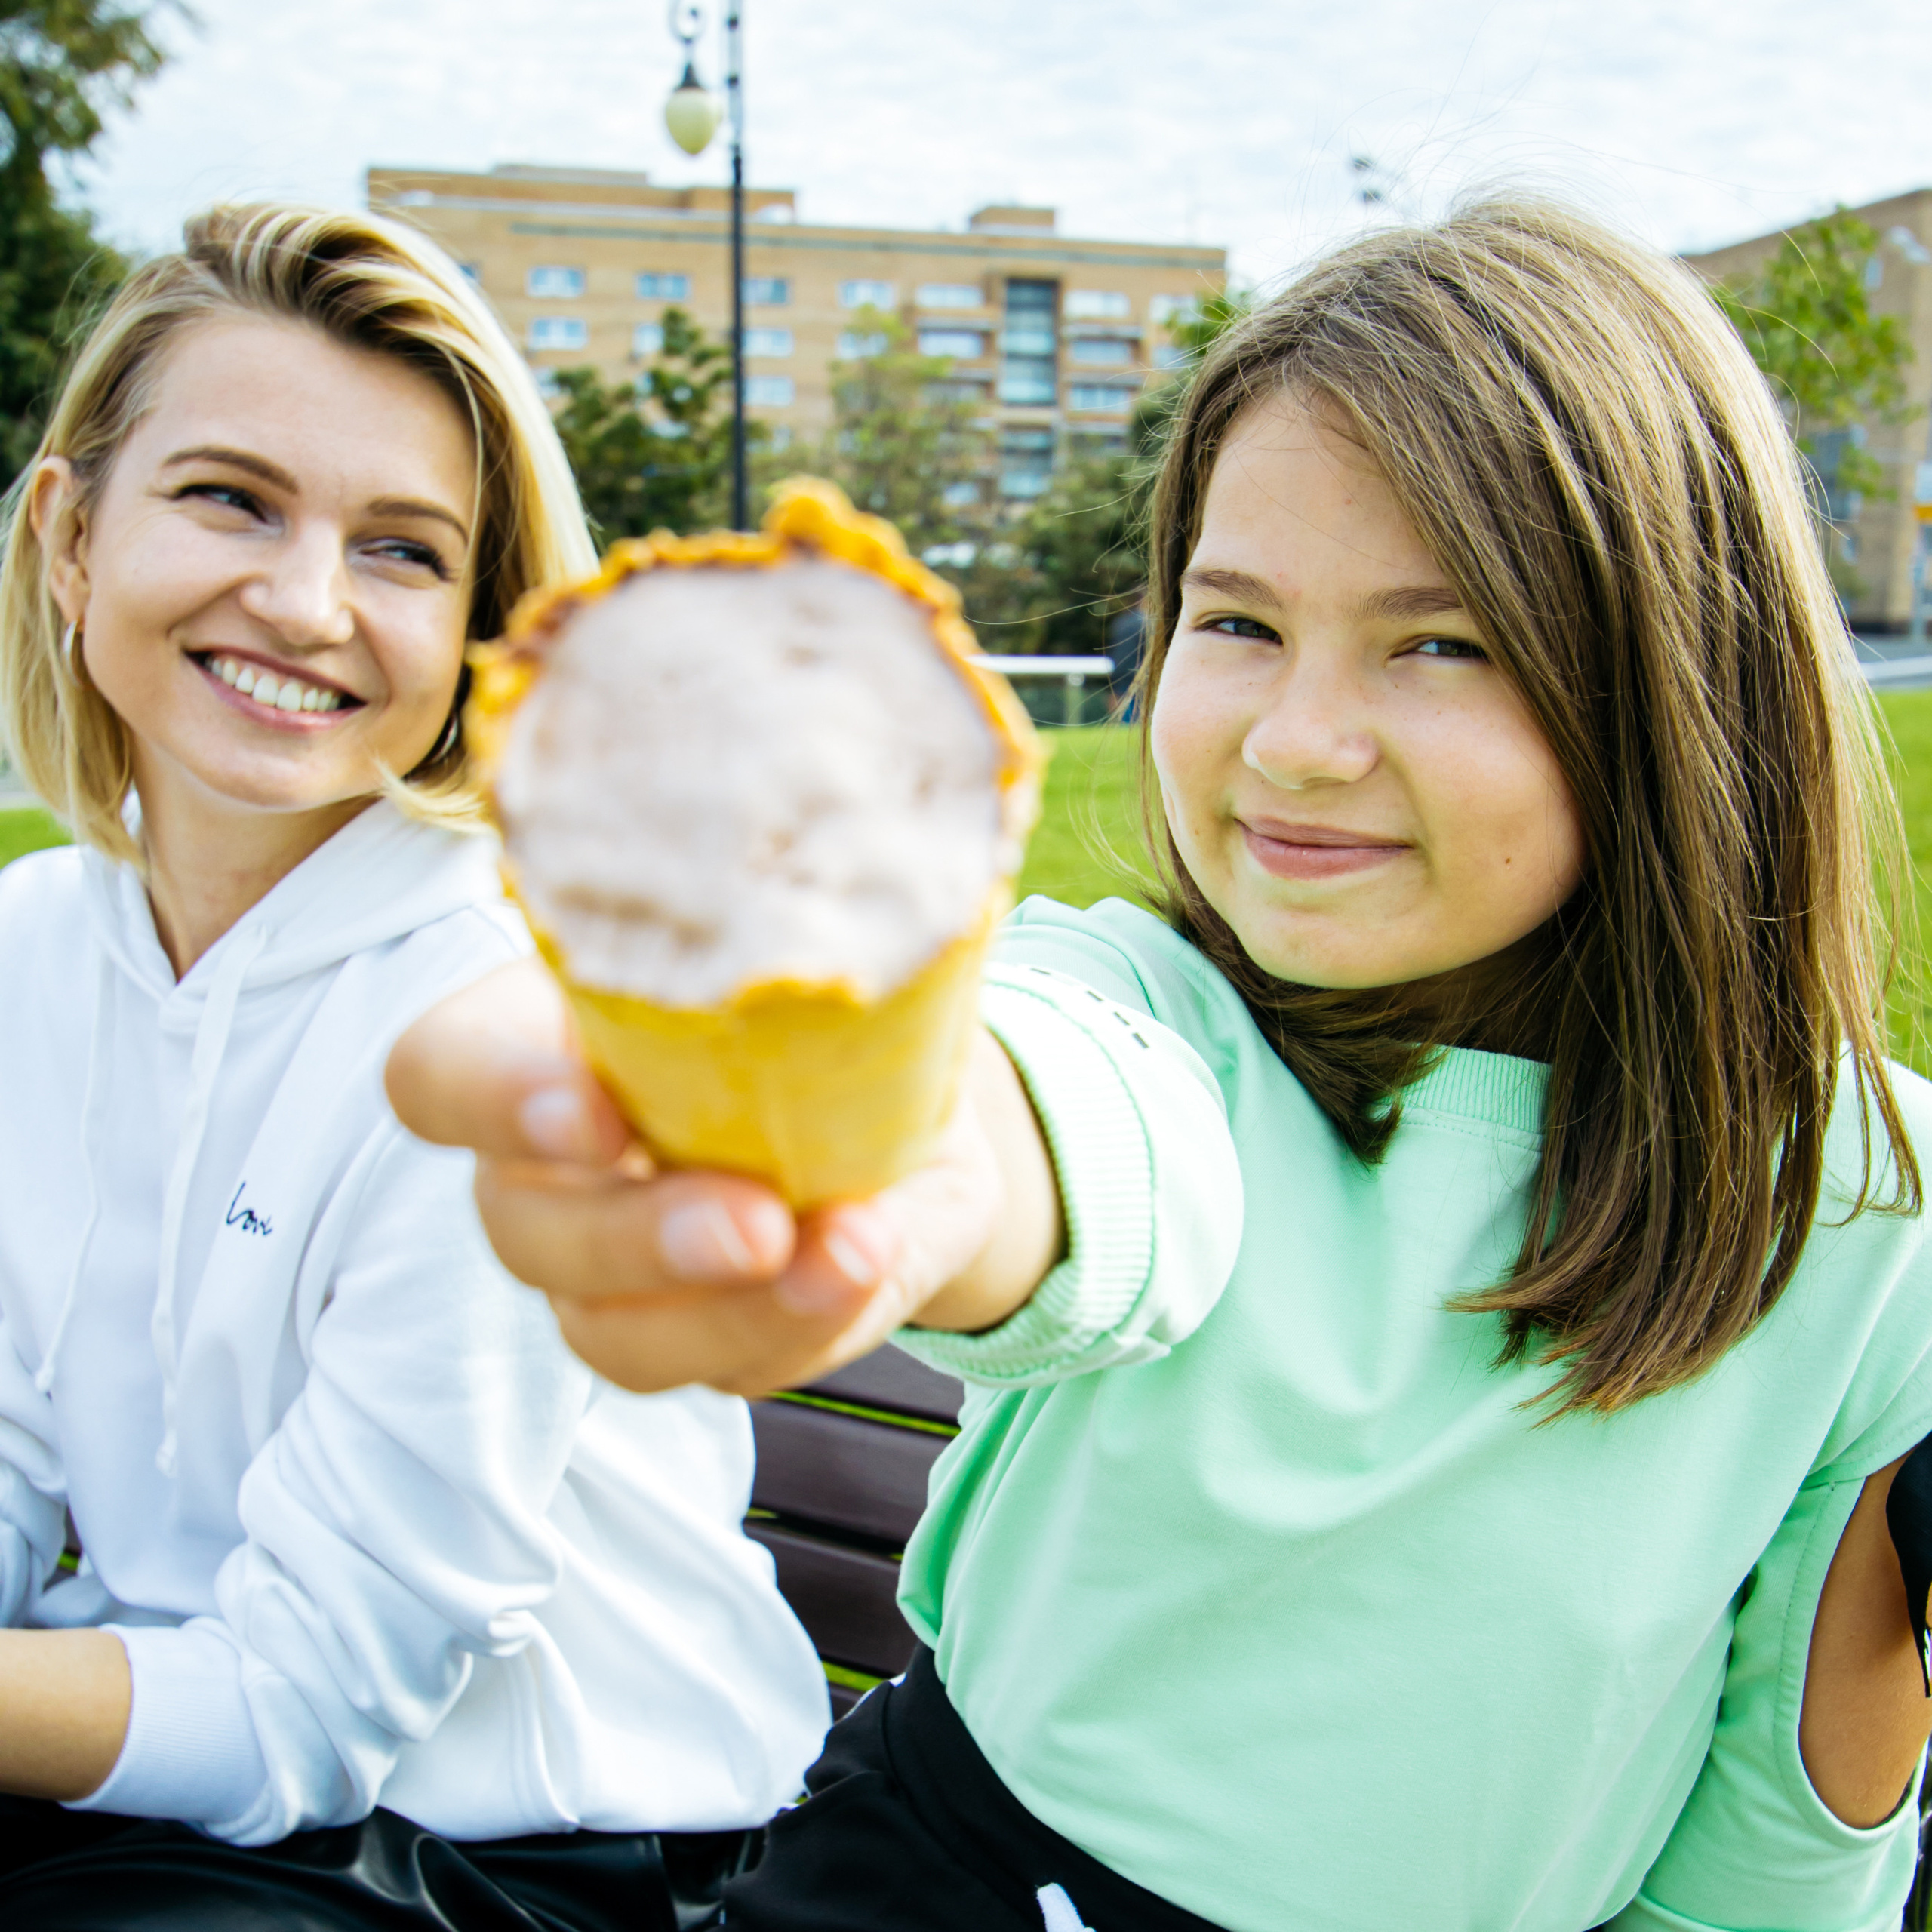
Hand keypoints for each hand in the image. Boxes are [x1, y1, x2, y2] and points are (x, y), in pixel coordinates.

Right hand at [385, 959, 1060, 1395]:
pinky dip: (804, 1324)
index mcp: (537, 1039)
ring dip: (732, 1311)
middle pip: (524, 1230)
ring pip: (610, 1331)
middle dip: (639, 1237)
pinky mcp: (693, 1340)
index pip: (440, 1072)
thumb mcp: (826, 963)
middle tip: (758, 1222)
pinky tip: (867, 1270)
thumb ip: (813, 984)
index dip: (491, 1102)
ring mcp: (607, 1271)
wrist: (909, 1096)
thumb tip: (836, 1025)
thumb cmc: (823, 996)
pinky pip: (726, 1369)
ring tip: (847, 1256)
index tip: (590, 1109)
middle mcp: (544, 1169)